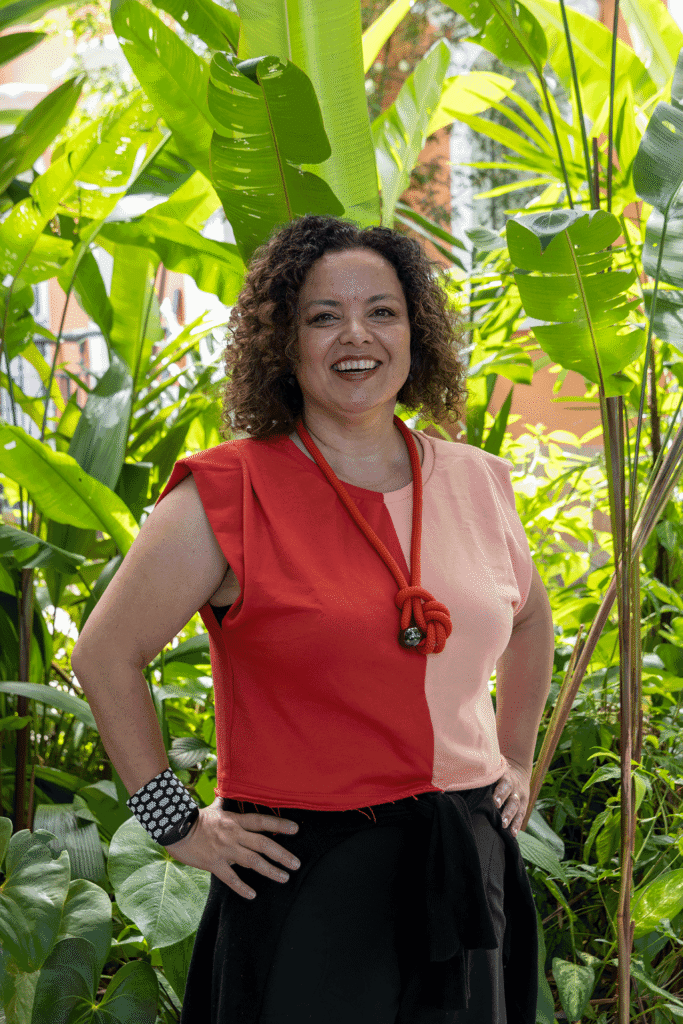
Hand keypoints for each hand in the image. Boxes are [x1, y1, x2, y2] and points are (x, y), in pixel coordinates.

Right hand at [165, 798, 300, 898]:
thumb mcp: (214, 808)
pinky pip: (231, 877)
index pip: (262, 821)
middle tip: (296, 864)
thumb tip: (227, 791)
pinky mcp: (214, 863)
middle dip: (282, 854)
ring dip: (270, 870)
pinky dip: (242, 887)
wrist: (175, 828)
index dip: (280, 824)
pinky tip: (252, 894)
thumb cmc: (195, 818)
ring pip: (253, 861)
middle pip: (263, 844)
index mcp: (235, 820)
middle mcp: (234, 834)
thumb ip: (224, 803)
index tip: (296, 829)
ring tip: (284, 877)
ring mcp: (225, 849)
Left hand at [492, 756, 530, 836]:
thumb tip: (464, 780)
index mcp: (506, 777)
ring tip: (504, 827)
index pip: (504, 785)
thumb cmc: (498, 771)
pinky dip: (517, 824)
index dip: (500, 793)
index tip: (495, 802)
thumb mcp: (494, 768)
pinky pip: (521, 815)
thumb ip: (484, 775)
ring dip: (511, 818)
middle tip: (501, 821)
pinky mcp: (523, 804)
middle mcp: (515, 787)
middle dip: (507, 810)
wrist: (518, 770)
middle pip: (512, 799)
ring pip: (517, 808)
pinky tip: (513, 833)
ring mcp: (520, 796)